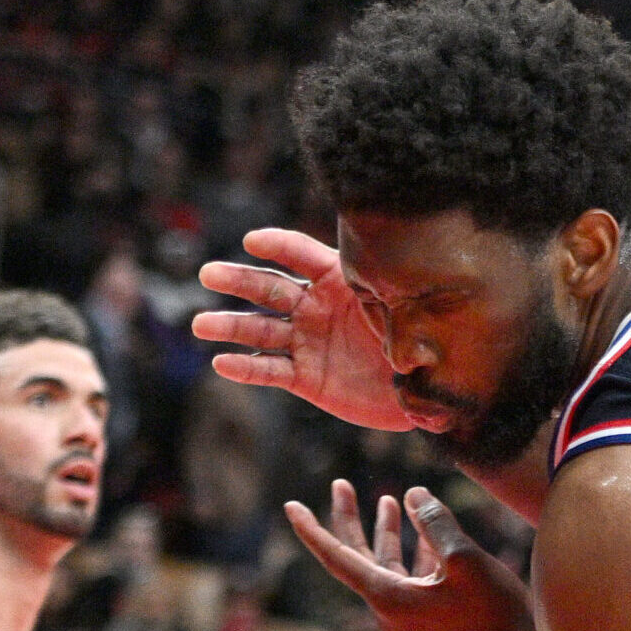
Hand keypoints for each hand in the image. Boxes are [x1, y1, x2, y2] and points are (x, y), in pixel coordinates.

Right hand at [194, 228, 412, 431]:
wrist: (428, 390)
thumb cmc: (422, 338)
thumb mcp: (405, 304)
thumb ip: (380, 284)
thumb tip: (374, 251)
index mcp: (340, 281)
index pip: (303, 256)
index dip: (278, 246)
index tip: (251, 240)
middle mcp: (316, 307)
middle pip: (271, 289)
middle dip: (239, 280)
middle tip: (209, 273)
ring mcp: (307, 342)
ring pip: (261, 330)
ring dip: (230, 326)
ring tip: (202, 324)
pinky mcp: (305, 377)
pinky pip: (270, 370)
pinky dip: (246, 367)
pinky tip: (222, 362)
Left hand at [289, 480, 534, 630]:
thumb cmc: (493, 613)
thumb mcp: (465, 558)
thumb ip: (434, 523)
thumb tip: (413, 494)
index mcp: (387, 598)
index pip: (337, 557)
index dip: (312, 529)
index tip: (290, 506)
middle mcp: (388, 612)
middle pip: (358, 558)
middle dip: (351, 520)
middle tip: (339, 485)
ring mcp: (407, 621)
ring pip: (386, 569)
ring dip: (388, 535)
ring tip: (390, 500)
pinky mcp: (427, 624)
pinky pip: (408, 582)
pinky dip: (412, 556)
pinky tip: (426, 538)